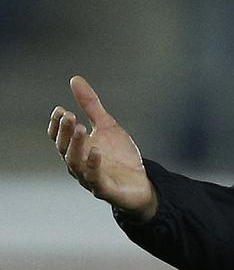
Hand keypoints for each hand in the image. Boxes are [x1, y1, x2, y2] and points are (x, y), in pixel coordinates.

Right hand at [48, 76, 157, 220]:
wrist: (141, 183)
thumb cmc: (120, 156)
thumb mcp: (107, 125)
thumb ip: (91, 106)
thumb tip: (75, 80)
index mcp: (78, 149)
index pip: (60, 137)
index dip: (57, 125)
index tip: (60, 110)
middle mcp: (79, 164)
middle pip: (65, 148)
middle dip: (66, 132)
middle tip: (69, 116)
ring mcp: (90, 177)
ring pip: (75, 163)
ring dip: (76, 146)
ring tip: (81, 129)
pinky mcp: (105, 189)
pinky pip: (95, 178)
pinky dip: (93, 165)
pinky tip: (96, 151)